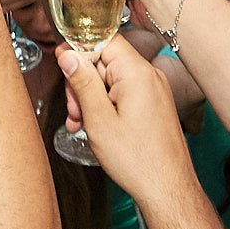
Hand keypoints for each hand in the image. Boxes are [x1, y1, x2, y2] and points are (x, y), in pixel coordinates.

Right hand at [54, 36, 191, 202]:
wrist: (167, 188)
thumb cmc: (138, 160)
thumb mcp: (98, 120)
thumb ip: (82, 83)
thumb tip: (67, 55)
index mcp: (137, 73)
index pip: (103, 40)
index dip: (79, 51)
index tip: (62, 68)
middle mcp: (149, 75)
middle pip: (104, 61)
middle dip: (82, 83)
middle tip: (75, 111)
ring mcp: (153, 90)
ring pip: (111, 79)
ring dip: (91, 98)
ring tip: (81, 124)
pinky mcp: (153, 103)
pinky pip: (123, 93)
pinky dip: (105, 105)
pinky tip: (95, 126)